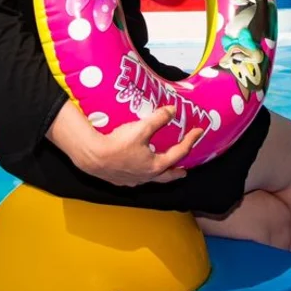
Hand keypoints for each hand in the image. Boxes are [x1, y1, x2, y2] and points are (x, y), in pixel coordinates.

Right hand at [76, 105, 203, 186]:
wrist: (92, 157)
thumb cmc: (117, 144)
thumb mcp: (141, 128)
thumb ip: (158, 119)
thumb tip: (172, 110)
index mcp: (155, 165)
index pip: (179, 153)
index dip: (190, 141)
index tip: (198, 133)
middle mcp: (145, 176)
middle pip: (166, 176)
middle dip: (176, 173)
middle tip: (184, 172)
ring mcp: (132, 180)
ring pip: (150, 178)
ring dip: (158, 174)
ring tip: (160, 169)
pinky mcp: (119, 180)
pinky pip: (136, 178)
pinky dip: (142, 174)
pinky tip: (137, 169)